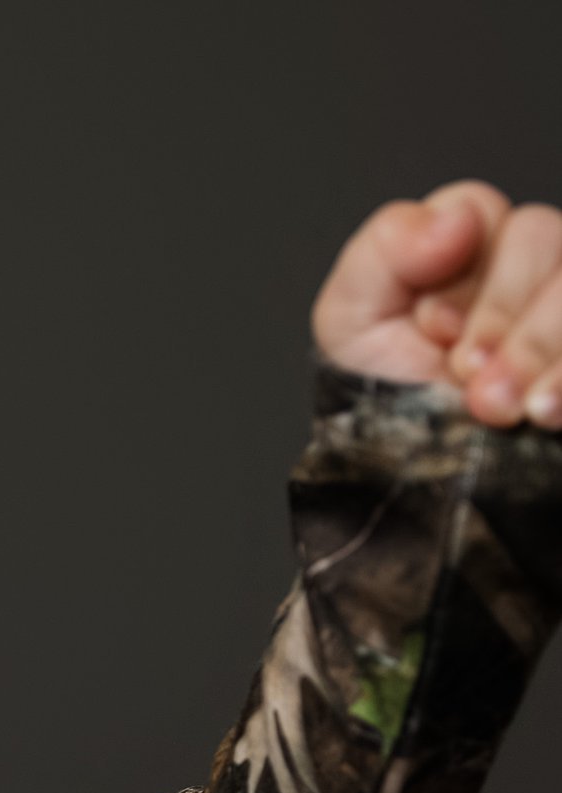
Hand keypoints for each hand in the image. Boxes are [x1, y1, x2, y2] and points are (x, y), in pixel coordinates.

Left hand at [311, 180, 561, 429]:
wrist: (406, 481)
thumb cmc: (382, 398)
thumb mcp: (351, 322)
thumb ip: (386, 251)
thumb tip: (453, 221)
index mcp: (467, 248)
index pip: (483, 212)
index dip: (460, 271)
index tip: (432, 327)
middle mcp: (527, 270)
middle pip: (545, 237)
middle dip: (501, 314)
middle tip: (464, 373)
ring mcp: (559, 317)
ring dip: (540, 346)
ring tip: (497, 406)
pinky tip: (544, 411)